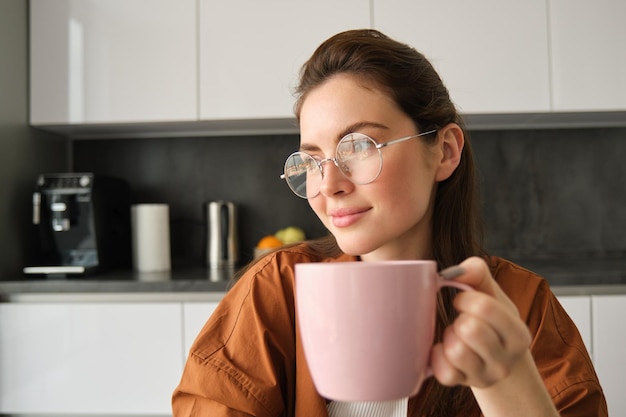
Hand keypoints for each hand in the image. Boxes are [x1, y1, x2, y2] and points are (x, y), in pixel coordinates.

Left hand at [431, 256, 531, 387]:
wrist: (494, 358)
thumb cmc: (490, 320)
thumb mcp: (490, 293)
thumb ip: (477, 273)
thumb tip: (457, 271)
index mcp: (518, 334)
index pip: (485, 307)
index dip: (466, 298)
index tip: (463, 300)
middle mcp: (506, 360)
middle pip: (469, 329)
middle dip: (459, 318)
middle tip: (461, 320)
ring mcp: (485, 376)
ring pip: (456, 351)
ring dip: (449, 337)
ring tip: (456, 334)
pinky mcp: (463, 384)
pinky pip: (443, 372)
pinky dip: (437, 356)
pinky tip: (444, 349)